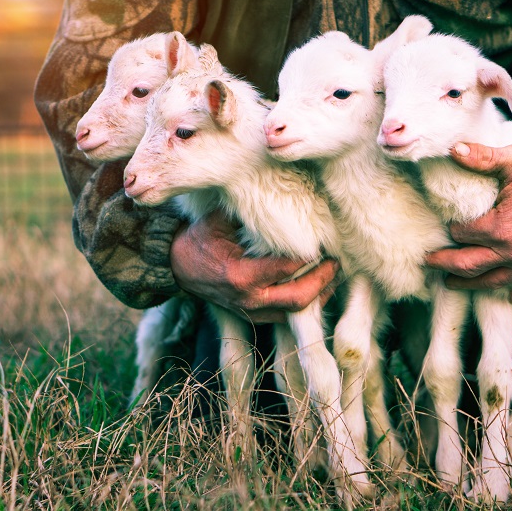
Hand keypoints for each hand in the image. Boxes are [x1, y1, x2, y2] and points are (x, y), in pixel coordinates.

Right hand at [170, 210, 339, 322]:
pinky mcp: (253, 317)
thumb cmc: (199, 239)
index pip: (287, 268)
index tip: (323, 240)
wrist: (176, 266)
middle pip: (299, 298)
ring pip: (296, 312)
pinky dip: (305, 303)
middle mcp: (249, 300)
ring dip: (319, 295)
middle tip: (336, 262)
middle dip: (323, 281)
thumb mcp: (220, 221)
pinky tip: (317, 288)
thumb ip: (249, 213)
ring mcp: (251, 312)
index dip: (309, 256)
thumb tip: (280, 195)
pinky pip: (286, 315)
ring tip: (333, 275)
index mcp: (241, 276)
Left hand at [426, 142, 511, 299]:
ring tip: (453, 283)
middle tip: (429, 263)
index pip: (463, 234)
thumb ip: (481, 158)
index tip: (444, 225)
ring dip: (470, 284)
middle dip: (446, 265)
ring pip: (493, 282)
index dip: (451, 229)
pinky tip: (506, 292)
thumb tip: (451, 148)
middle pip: (469, 266)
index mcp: (500, 228)